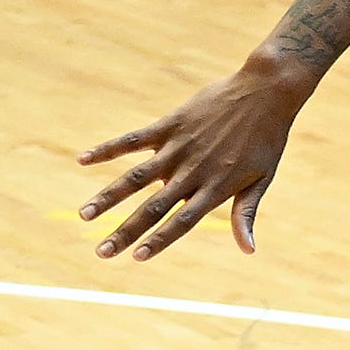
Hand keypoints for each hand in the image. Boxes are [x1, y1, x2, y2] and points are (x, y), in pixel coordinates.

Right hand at [78, 57, 314, 260]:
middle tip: (101, 252)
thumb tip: (248, 249)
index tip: (136, 257)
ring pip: (136, 177)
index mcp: (215, 187)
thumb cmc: (267, 139)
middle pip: (153, 207)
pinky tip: (82, 159)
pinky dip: (107, 149)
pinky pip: (132, 140)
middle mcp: (192, 170)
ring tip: (85, 215)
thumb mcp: (262, 178)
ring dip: (108, 197)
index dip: (159, 239)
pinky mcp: (170, 125)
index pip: (182, 221)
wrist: (266, 92)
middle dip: (125, 231)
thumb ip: (245, 213)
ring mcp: (178, 147)